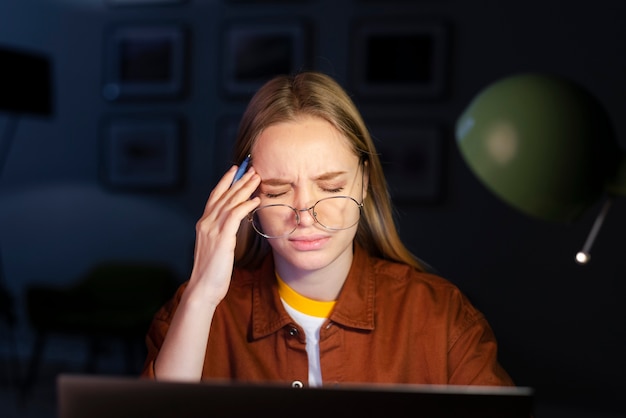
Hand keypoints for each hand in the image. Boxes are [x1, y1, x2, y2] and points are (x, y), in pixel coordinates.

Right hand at [188, 164, 260, 305]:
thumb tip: (232, 226)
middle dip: (239, 180)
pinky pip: (235, 216)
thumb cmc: (212, 272)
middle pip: (224, 195)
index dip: (225, 181)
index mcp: (203, 224)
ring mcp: (212, 230)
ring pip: (230, 202)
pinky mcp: (221, 238)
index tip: (235, 169)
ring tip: (256, 178)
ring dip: (244, 188)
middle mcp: (206, 223)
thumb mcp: (216, 247)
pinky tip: (255, 200)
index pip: (215, 196)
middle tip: (252, 169)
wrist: (203, 287)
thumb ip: (222, 233)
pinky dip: (245, 205)